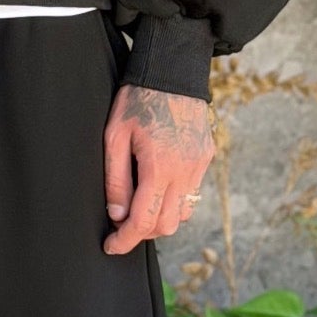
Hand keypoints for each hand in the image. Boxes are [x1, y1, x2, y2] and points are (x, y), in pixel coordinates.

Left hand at [102, 81, 214, 255]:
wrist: (172, 70)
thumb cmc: (136, 100)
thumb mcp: (114, 136)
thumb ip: (115, 179)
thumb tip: (117, 215)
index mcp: (159, 167)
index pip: (144, 221)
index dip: (125, 240)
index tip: (111, 247)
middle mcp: (185, 171)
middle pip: (166, 225)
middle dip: (142, 233)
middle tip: (121, 226)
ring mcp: (199, 165)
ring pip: (182, 214)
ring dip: (160, 219)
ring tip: (138, 206)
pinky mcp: (206, 157)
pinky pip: (192, 194)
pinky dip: (173, 201)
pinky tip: (157, 187)